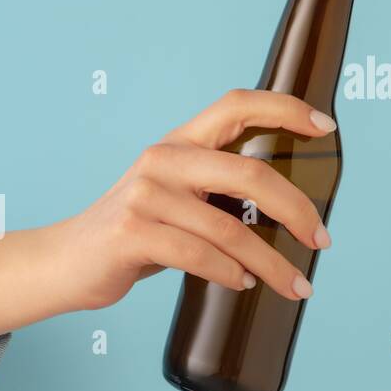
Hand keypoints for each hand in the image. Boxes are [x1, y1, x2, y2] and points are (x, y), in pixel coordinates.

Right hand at [0, 89, 335, 365]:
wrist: (65, 263)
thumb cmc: (130, 236)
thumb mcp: (172, 200)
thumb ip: (214, 193)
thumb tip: (285, 210)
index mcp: (177, 144)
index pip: (236, 106)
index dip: (285, 109)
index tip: (325, 128)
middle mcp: (162, 161)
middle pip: (249, 174)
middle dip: (297, 210)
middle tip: (322, 239)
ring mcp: (145, 196)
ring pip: (230, 229)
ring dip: (271, 263)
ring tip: (294, 285)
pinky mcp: (132, 233)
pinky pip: (200, 256)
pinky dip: (230, 274)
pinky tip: (242, 285)